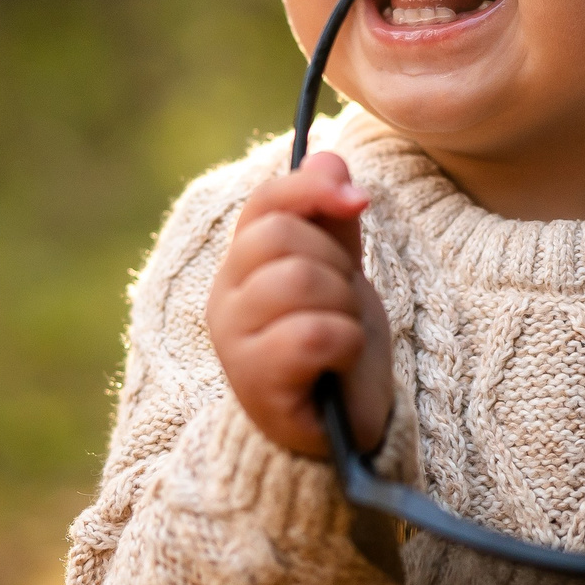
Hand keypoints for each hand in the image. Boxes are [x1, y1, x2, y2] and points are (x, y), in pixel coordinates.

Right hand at [208, 152, 393, 455]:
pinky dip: (345, 344)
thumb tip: (328, 156)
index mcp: (241, 264)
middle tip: (343, 303)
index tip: (360, 202)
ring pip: (300, 280)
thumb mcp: (339, 270)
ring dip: (343, 306)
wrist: (340, 428)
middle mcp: (224, 299)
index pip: (265, 202)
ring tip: (341, 335)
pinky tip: (339, 364)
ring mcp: (234, 343)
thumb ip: (330, 215)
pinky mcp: (256, 384)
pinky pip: (313, 333)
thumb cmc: (335, 346)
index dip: (314, 191)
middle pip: (283, 237)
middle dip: (336, 264)